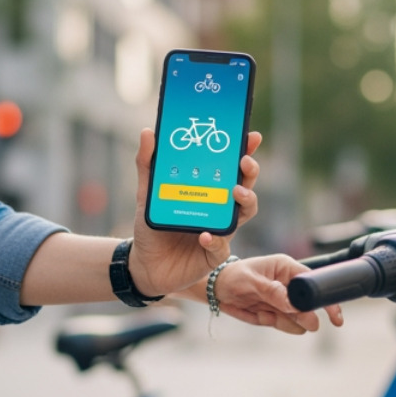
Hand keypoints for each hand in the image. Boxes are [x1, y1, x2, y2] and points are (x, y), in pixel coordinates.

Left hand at [129, 127, 260, 295]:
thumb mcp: (147, 193)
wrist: (144, 265)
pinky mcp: (214, 253)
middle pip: (245, 186)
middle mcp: (219, 208)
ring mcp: (220, 230)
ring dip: (245, 200)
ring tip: (235, 192)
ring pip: (244, 213)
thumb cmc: (152, 228)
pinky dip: (215, 239)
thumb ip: (147, 164)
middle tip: (245, 162)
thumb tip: (148, 132)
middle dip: (250, 172)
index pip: (231, 168)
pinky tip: (204, 235)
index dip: (245, 151)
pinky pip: (221, 246)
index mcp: (209, 191)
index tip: (251, 136)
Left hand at [210, 254, 344, 334]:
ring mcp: (285, 301)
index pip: (314, 282)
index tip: (335, 316)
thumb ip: (273, 292)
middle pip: (310, 305)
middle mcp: (289, 284)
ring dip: (288, 322)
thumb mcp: (251, 282)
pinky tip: (260, 314)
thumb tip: (293, 304)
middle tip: (308, 324)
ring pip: (299, 319)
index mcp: (287, 268)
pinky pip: (286, 325)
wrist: (216, 289)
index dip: (326, 299)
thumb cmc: (233, 277)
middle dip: (307, 316)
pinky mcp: (277, 313)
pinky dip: (276, 324)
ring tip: (265, 313)